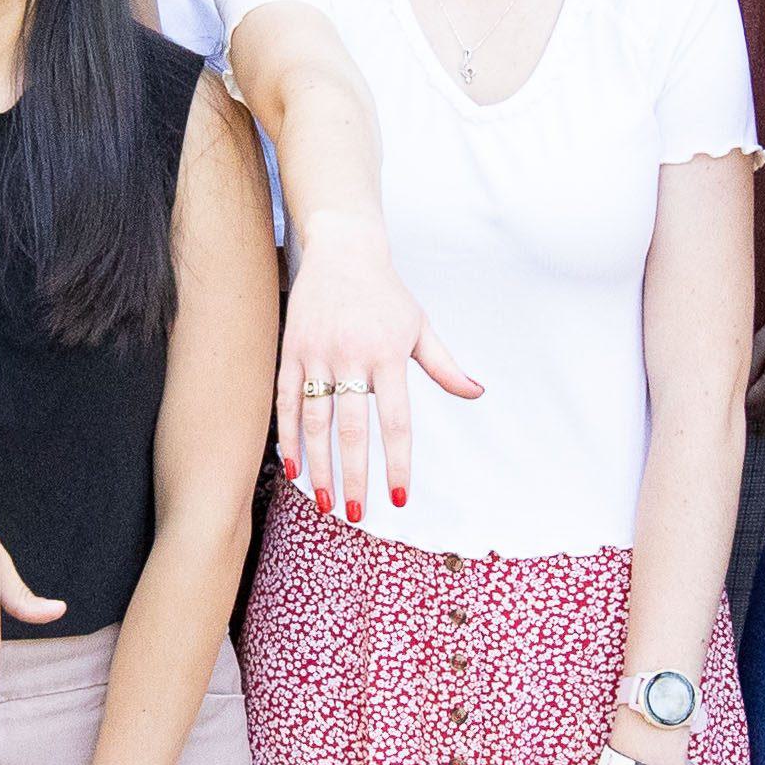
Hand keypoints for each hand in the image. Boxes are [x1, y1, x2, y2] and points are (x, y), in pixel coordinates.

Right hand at [272, 216, 481, 521]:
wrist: (342, 250)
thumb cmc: (387, 295)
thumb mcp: (420, 326)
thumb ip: (445, 365)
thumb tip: (478, 393)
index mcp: (389, 354)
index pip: (395, 421)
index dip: (396, 462)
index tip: (398, 499)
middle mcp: (352, 355)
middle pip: (351, 428)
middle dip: (354, 475)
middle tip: (356, 514)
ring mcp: (317, 353)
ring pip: (315, 421)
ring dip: (319, 465)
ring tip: (325, 501)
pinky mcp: (291, 350)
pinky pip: (287, 402)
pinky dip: (288, 437)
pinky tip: (293, 469)